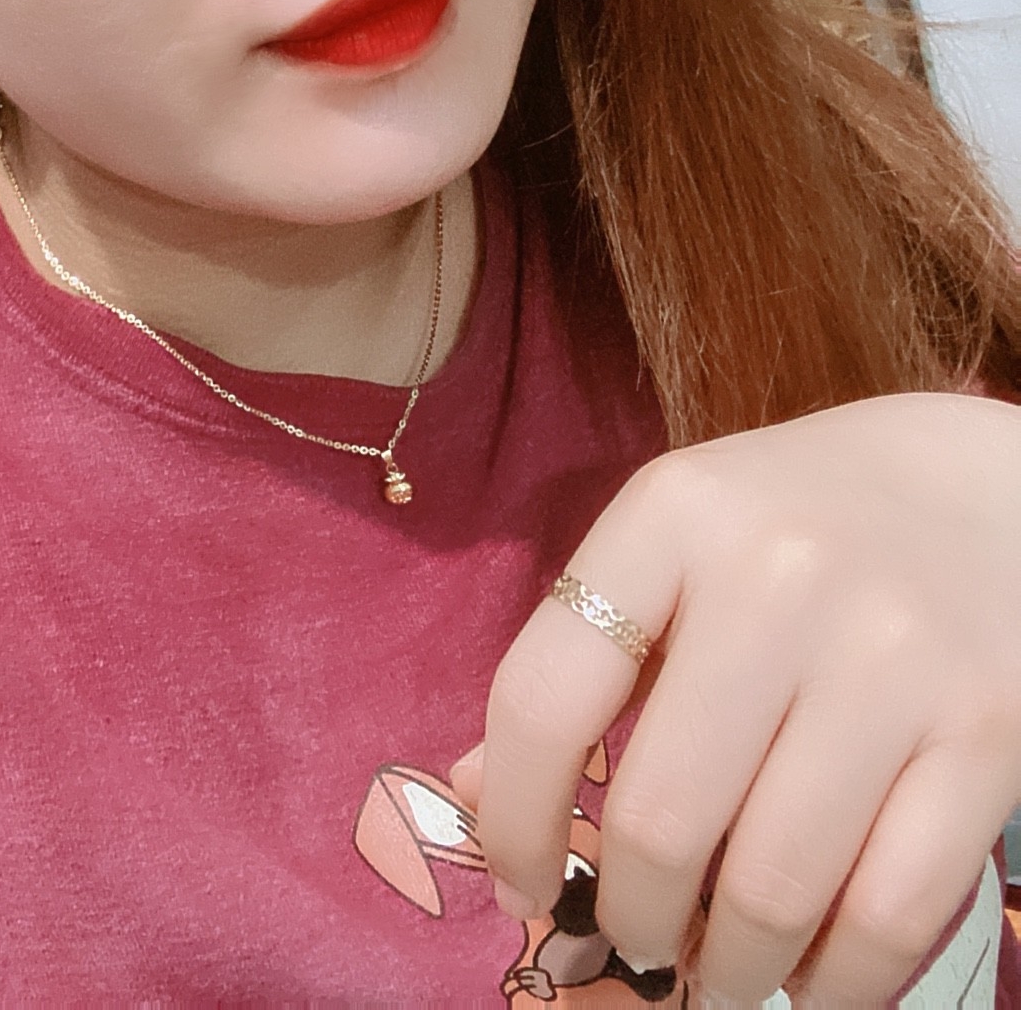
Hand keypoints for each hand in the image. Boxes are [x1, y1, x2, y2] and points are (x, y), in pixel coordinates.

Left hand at [451, 393, 1020, 1002]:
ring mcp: (891, 655)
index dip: (514, 820)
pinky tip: (809, 975)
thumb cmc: (805, 522)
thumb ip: (586, 658)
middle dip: (631, 916)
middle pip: (661, 819)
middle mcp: (776, 576)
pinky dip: (835, 981)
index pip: (544, 696)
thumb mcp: (680, 539)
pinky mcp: (988, 730)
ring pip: (771, 888)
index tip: (522, 883)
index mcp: (674, 513)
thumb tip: (477, 798)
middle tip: (637, 936)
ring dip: (727, 968)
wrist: (990, 486)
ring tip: (714, 967)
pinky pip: (890, 914)